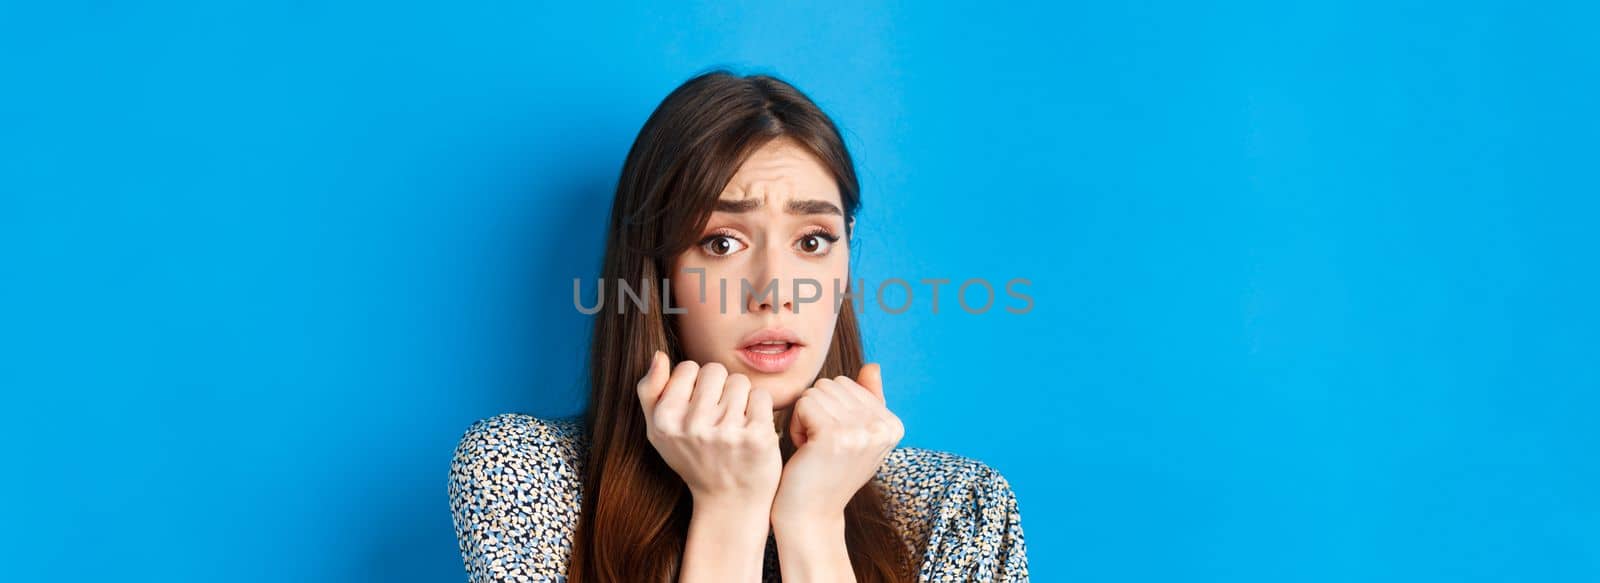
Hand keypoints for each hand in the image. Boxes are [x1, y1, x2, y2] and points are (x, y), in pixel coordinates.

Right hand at [636, 350, 782, 505]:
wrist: (729, 503)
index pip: (688, 367)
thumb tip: (659, 355)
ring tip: (734, 423)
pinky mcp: (756, 435)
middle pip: (715, 370)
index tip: (698, 408)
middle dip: (720, 388)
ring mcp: (727, 431)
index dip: (696, 384)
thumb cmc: (693, 460)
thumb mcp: (658, 433)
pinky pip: (761, 396)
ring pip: (740, 381)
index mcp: (666, 421)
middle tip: (719, 416)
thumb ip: (650, 391)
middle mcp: (694, 425)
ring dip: (741, 398)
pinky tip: (751, 429)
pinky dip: (759, 409)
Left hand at [771, 363, 904, 525]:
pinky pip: (803, 404)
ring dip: (805, 419)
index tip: (836, 442)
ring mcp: (861, 431)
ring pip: (815, 393)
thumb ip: (868, 400)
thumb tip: (873, 366)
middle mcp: (883, 427)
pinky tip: (804, 451)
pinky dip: (796, 425)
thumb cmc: (828, 471)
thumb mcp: (857, 435)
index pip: (848, 383)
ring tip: (813, 449)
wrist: (811, 515)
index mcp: (893, 425)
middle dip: (817, 411)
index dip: (832, 409)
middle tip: (821, 447)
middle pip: (831, 384)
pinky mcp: (834, 436)